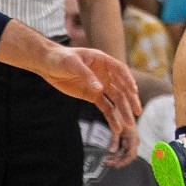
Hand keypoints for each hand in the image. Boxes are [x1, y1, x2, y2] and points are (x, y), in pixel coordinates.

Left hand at [42, 46, 141, 165]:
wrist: (48, 64)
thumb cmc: (61, 58)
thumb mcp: (73, 64)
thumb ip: (87, 76)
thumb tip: (100, 89)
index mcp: (104, 61)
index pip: (121, 71)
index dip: (128, 80)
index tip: (133, 92)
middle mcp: (106, 74)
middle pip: (122, 88)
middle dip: (130, 101)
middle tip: (137, 112)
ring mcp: (100, 86)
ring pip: (116, 100)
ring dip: (123, 111)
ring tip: (129, 125)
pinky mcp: (92, 96)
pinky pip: (105, 107)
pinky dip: (111, 117)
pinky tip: (116, 127)